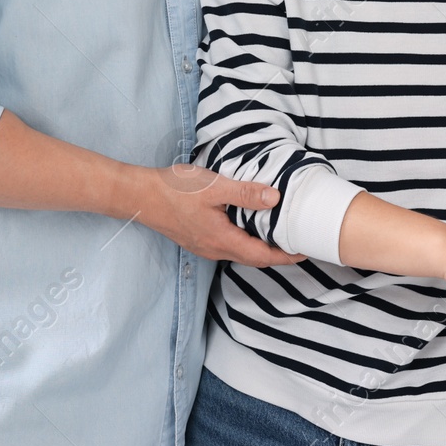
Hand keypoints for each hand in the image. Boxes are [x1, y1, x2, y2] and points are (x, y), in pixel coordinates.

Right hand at [137, 164, 303, 267]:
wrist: (138, 196)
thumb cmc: (174, 190)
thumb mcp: (213, 186)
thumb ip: (245, 193)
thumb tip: (275, 199)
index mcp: (222, 240)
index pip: (263, 256)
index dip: (287, 256)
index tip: (307, 252)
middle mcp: (214, 250)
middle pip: (254, 258)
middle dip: (278, 255)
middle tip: (299, 242)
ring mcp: (204, 246)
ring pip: (240, 252)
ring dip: (261, 247)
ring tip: (280, 233)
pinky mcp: (197, 239)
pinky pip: (228, 245)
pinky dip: (245, 240)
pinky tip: (249, 224)